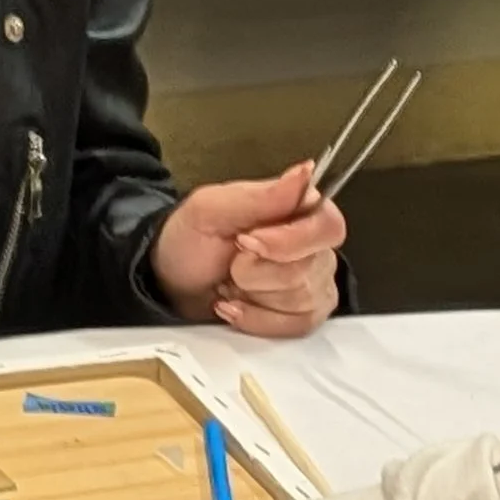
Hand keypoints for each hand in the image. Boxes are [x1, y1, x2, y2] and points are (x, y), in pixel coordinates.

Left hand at [150, 162, 344, 336]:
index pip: (327, 226)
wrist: (173, 280)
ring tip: (233, 280)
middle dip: (257, 271)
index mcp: (299, 209)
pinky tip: (237, 305)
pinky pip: (297, 325)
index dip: (289, 241)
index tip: (247, 242)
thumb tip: (303, 173)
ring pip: (302, 300)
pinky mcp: (304, 313)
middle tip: (232, 259)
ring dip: (254, 294)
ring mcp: (313, 281)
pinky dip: (257, 319)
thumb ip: (261, 195)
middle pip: (310, 269)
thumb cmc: (191, 241)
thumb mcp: (211, 208)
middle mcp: (313, 244)